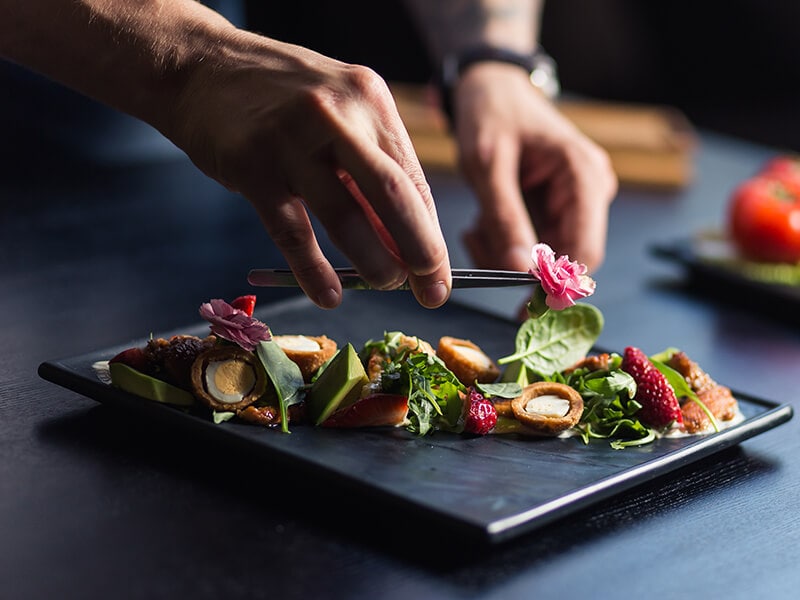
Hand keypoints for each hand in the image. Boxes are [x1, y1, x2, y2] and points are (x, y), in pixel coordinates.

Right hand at [167, 32, 450, 309]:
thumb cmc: (277, 97)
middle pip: (393, 195)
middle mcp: (337, 114)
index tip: (438, 273)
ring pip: (346, 216)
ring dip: (373, 263)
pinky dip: (314, 270)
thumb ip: (365, 168)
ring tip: (384, 286)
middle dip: (420, 251)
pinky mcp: (252, 165)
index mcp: (368, 98)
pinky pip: (292, 231)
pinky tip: (328, 294)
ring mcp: (292, 138)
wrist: (199, 66)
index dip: (430, 233)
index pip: (413, 178)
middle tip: (431, 292)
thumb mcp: (336, 111)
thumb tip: (398, 241)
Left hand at [452, 62, 616, 273]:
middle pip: (563, 260)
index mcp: (583, 176)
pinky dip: (503, 244)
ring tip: (476, 226)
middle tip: (477, 244)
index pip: (585, 252)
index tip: (517, 303)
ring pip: (543, 258)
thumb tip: (521, 270)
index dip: (554, 284)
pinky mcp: (553, 209)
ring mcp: (573, 203)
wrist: (489, 89)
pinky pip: (531, 246)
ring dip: (504, 254)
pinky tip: (482, 223)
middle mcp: (588, 193)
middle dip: (518, 265)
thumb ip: (505, 218)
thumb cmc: (491, 114)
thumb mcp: (487, 165)